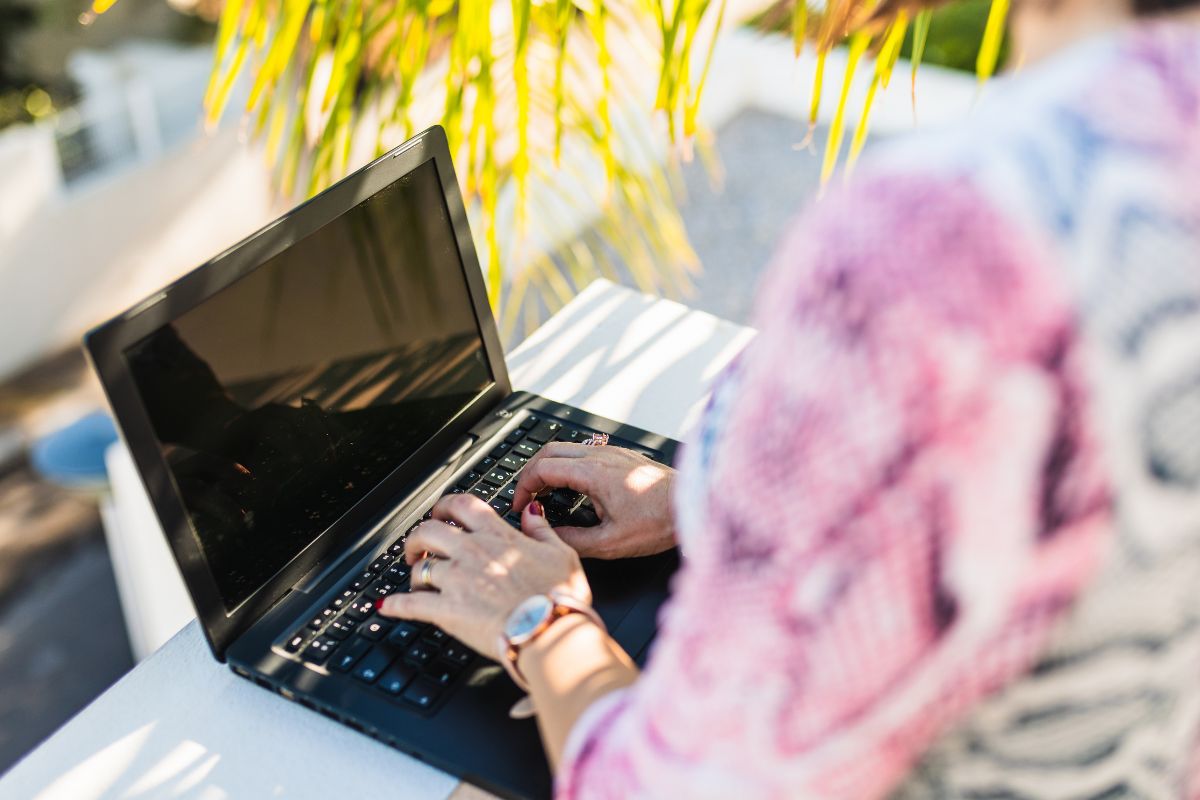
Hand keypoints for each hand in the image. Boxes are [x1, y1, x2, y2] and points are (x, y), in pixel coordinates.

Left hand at [376, 494, 589, 657]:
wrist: (549, 631)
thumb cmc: (559, 597)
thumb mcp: (562, 554)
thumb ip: (541, 530)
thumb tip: (531, 512)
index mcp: (498, 537)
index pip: (462, 506)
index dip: (445, 506)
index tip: (441, 513)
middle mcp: (472, 553)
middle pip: (429, 531)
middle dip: (418, 537)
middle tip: (418, 547)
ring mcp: (456, 580)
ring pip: (420, 567)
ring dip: (413, 572)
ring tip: (415, 578)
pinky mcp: (446, 610)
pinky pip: (411, 604)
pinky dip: (395, 605)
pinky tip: (387, 607)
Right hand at [512, 444, 675, 559]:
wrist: (693, 505)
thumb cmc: (660, 521)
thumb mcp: (611, 542)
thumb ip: (573, 540)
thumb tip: (549, 536)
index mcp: (593, 472)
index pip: (542, 468)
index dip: (523, 487)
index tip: (519, 506)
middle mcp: (600, 455)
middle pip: (548, 451)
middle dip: (530, 473)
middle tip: (525, 498)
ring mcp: (611, 452)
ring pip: (566, 448)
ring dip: (548, 467)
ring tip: (544, 494)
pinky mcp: (621, 456)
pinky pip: (583, 452)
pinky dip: (567, 465)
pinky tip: (571, 487)